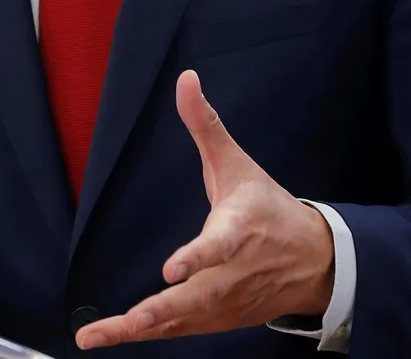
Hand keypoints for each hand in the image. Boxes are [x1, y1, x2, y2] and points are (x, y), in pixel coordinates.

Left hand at [75, 71, 334, 348]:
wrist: (313, 261)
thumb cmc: (268, 208)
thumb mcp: (238, 164)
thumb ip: (206, 125)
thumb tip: (186, 78)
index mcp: (240, 231)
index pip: (219, 246)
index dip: (197, 257)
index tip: (172, 268)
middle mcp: (234, 273)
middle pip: (199, 296)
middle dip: (164, 309)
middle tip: (134, 318)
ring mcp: (227, 303)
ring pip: (183, 320)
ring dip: (142, 329)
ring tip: (97, 336)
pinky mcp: (219, 319)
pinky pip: (180, 331)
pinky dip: (146, 336)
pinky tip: (110, 337)